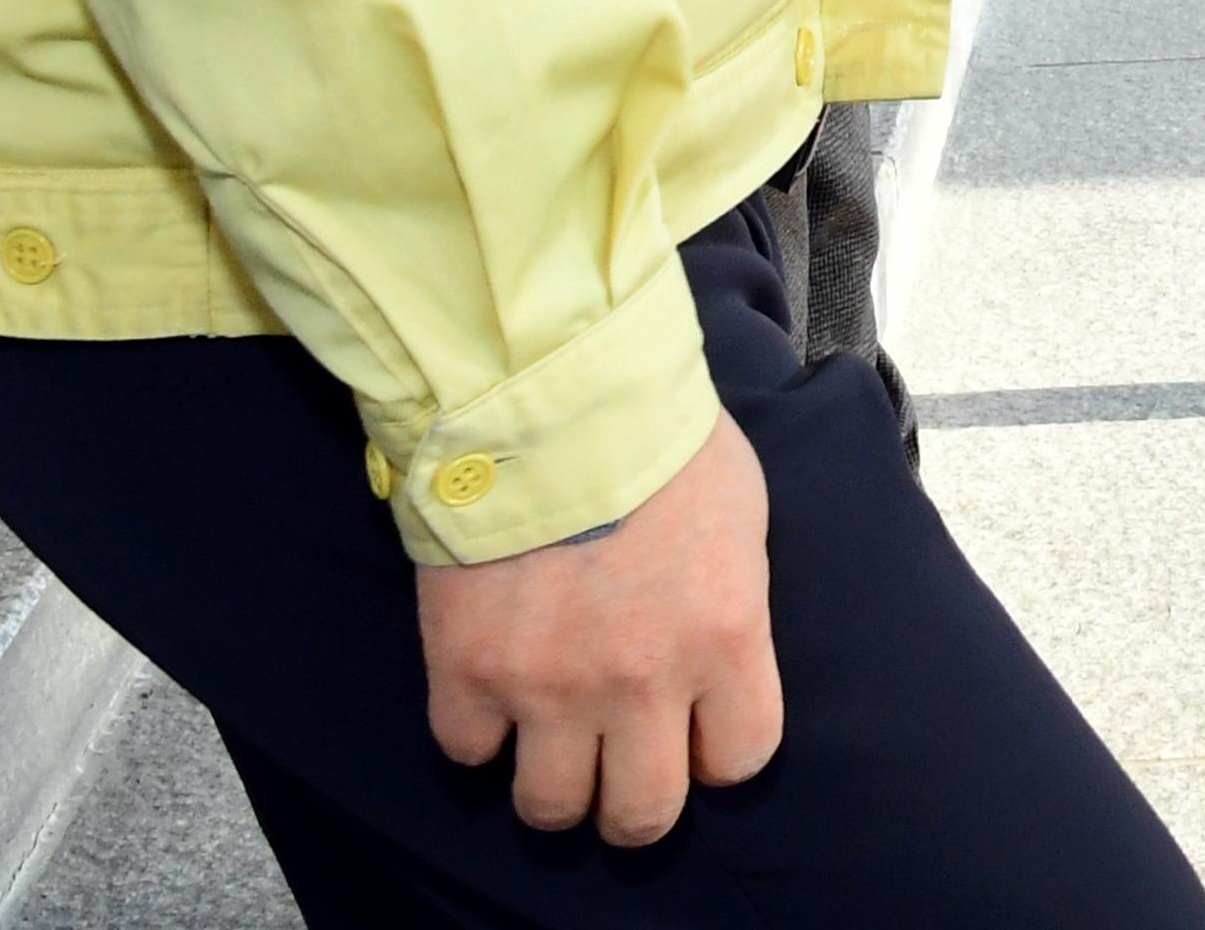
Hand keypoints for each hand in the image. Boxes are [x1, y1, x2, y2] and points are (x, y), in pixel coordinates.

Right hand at [414, 414, 781, 842]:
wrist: (544, 388)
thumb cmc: (655, 435)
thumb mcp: (738, 512)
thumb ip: (731, 599)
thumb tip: (717, 646)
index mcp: (724, 636)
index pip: (740, 759)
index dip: (717, 753)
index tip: (699, 734)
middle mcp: (641, 681)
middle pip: (642, 816)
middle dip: (634, 804)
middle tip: (621, 773)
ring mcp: (547, 684)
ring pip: (551, 808)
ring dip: (555, 785)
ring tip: (553, 747)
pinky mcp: (465, 669)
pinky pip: (466, 751)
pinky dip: (478, 732)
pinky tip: (492, 693)